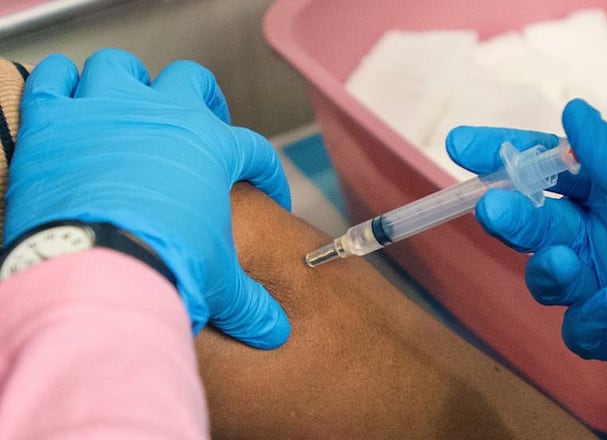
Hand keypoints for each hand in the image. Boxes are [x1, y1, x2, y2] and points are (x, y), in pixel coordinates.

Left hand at [7, 49, 291, 348]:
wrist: (98, 269)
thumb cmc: (166, 268)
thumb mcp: (218, 286)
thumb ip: (249, 304)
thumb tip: (276, 331)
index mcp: (212, 150)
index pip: (254, 152)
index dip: (267, 172)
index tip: (265, 190)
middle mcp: (165, 115)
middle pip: (191, 81)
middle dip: (200, 97)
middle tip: (200, 118)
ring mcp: (107, 109)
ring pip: (121, 68)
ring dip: (127, 83)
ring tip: (128, 103)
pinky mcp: (55, 119)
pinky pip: (55, 77)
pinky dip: (59, 80)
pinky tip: (67, 94)